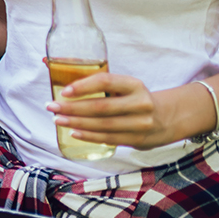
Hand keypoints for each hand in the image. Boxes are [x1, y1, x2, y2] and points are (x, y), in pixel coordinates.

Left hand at [48, 73, 187, 148]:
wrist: (166, 118)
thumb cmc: (133, 99)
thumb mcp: (124, 87)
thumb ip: (100, 84)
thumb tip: (57, 78)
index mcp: (134, 85)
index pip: (106, 81)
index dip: (83, 86)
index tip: (64, 91)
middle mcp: (140, 103)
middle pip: (101, 107)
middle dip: (73, 108)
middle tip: (52, 107)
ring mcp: (141, 123)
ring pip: (103, 125)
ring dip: (77, 123)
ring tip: (58, 120)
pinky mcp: (138, 139)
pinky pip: (109, 138)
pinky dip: (89, 136)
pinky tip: (73, 132)